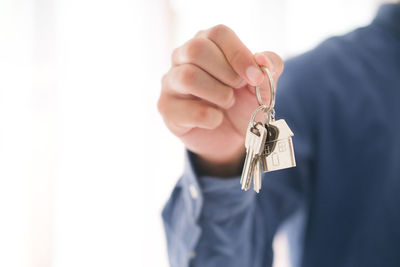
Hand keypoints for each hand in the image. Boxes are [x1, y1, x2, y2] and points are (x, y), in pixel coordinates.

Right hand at [157, 25, 283, 176]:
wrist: (231, 136)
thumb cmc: (243, 103)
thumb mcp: (262, 84)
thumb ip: (269, 67)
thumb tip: (261, 59)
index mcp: (207, 42)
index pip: (218, 34)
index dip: (239, 54)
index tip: (255, 77)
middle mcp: (183, 57)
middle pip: (196, 49)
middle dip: (226, 73)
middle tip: (238, 89)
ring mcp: (171, 82)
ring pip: (187, 77)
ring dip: (218, 94)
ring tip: (227, 103)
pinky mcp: (166, 107)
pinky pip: (185, 110)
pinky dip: (210, 117)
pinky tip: (216, 119)